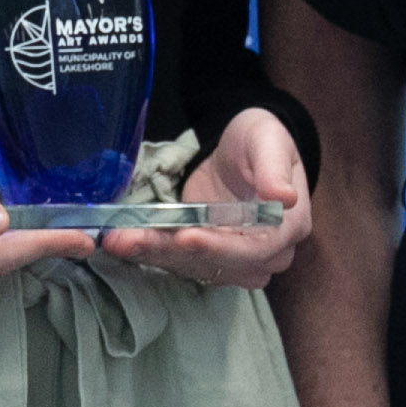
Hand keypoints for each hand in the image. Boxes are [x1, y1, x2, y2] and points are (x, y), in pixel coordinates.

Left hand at [99, 103, 313, 286]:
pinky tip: (123, 241)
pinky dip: (151, 252)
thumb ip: (274, 169)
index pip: (255, 249)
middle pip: (217, 263)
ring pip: (193, 266)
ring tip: (116, 239)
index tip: (186, 236)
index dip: (220, 246)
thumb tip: (285, 197)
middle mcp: (266, 255)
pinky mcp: (209, 258)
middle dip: (170, 251)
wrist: (245, 150)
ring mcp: (236, 261)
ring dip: (153, 254)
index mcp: (288, 228)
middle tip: (128, 239)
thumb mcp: (269, 141)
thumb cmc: (261, 140)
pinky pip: (180, 261)